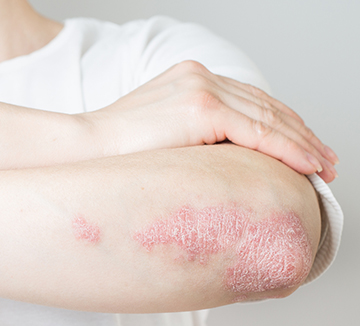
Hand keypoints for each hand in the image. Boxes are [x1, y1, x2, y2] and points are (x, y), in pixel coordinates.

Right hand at [87, 60, 338, 181]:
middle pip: (267, 106)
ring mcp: (202, 88)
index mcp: (190, 79)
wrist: (81, 150)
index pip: (250, 101)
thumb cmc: (111, 155)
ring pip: (270, 118)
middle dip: (301, 135)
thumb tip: (220, 164)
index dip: (283, 126)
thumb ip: (193, 138)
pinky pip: (259, 132)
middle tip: (326, 162)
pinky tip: (307, 166)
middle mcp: (200, 77)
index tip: (304, 149)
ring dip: (303, 145)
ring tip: (324, 168)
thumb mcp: (160, 137)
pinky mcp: (203, 107)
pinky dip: (289, 150)